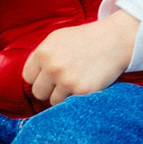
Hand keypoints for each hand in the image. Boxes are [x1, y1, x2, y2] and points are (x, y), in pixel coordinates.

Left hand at [22, 10, 140, 104]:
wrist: (113, 41)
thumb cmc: (84, 40)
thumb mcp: (57, 39)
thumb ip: (41, 56)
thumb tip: (30, 78)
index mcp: (43, 52)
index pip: (28, 77)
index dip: (39, 76)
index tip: (50, 75)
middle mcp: (52, 67)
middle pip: (38, 92)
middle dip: (48, 89)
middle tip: (62, 81)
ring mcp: (67, 80)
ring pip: (53, 101)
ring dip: (62, 95)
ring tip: (75, 82)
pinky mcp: (81, 92)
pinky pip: (69, 104)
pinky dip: (76, 98)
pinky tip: (84, 85)